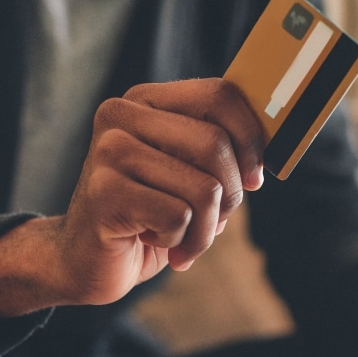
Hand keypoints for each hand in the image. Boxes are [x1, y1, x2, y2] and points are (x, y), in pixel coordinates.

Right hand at [0, 78, 264, 316]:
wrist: (84, 261)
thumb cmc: (147, 217)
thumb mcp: (188, 177)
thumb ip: (221, 154)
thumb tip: (273, 148)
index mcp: (145, 101)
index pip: (220, 95)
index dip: (251, 140)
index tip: (254, 178)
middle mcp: (121, 116)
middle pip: (216, 145)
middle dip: (231, 196)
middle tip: (214, 221)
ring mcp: (108, 152)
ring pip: (204, 189)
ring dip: (206, 230)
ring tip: (182, 240)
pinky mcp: (104, 192)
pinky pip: (178, 218)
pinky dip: (180, 242)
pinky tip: (152, 241)